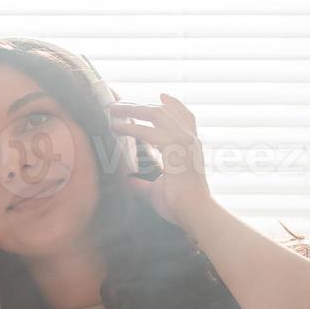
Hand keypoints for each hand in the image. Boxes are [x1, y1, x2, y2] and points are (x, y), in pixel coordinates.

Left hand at [106, 92, 212, 230]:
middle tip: (120, 104)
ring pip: (155, 114)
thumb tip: (126, 181)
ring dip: (132, 109)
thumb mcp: (157, 190)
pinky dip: (130, 127)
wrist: (195, 213)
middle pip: (165, 110)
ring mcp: (184, 141)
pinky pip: (148, 132)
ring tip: (113, 110)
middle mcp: (190, 139)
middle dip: (140, 105)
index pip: (185, 116)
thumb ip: (142, 183)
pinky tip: (116, 127)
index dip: (174, 103)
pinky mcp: (174, 149)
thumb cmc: (180, 206)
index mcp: (191, 145)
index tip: (162, 95)